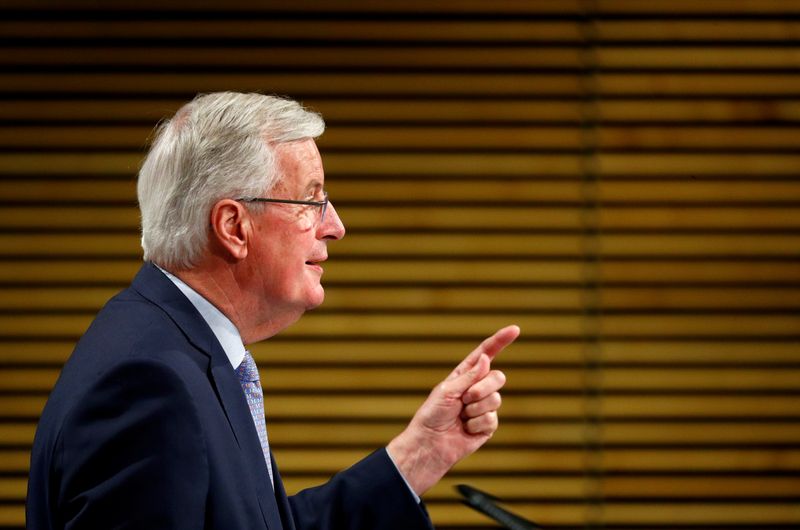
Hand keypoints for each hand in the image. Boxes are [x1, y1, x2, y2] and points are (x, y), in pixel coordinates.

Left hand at [387, 325, 519, 495]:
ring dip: (476, 408)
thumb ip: (469, 376)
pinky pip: (492, 419)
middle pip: (498, 377)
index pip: (485, 354)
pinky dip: (476, 424)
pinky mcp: (487, 426)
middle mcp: (476, 388)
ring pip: (495, 399)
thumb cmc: (432, 415)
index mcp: (464, 375)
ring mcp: (484, 407)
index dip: (500, 341)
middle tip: (465, 398)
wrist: (430, 444)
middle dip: (483, 387)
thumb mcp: (447, 390)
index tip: (515, 329)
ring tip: (461, 416)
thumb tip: (486, 359)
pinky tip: (465, 429)